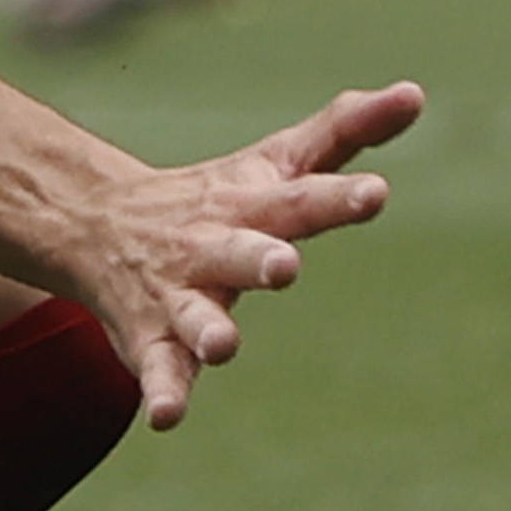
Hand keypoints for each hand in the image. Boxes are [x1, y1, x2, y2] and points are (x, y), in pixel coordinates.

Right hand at [18, 82, 419, 426]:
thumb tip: (416, 92)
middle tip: (284, 267)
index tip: (376, 194)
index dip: (337, 198)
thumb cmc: (214, 199)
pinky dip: (162, 391)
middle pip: (239, 252)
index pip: (301, 198)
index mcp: (250, 206)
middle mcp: (211, 247)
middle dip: (258, 259)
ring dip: (207, 329)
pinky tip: (167, 417)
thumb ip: (345, 129)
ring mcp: (179, 295)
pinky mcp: (153, 340)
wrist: (95, 226)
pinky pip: (158, 369)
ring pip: (193, 315)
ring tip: (223, 346)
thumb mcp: (276, 161)